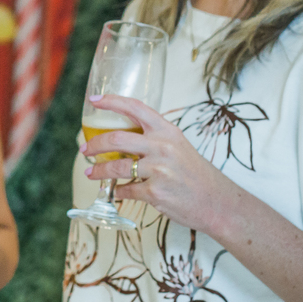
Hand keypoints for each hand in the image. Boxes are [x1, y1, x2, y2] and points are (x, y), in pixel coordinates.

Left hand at [81, 94, 237, 235]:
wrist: (217, 202)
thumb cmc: (196, 174)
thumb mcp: (179, 147)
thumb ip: (154, 140)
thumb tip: (122, 141)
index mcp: (168, 131)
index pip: (135, 108)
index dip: (111, 101)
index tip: (94, 100)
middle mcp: (163, 147)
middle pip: (116, 139)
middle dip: (94, 145)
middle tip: (85, 149)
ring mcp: (159, 170)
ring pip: (116, 167)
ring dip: (98, 171)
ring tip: (91, 173)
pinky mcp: (155, 193)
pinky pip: (126, 190)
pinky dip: (118, 191)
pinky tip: (116, 192)